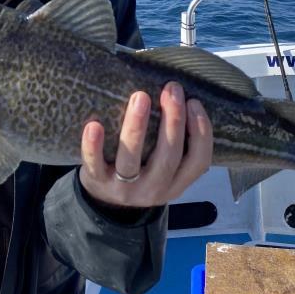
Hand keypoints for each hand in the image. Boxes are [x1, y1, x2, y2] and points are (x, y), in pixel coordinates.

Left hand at [78, 82, 212, 207]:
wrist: (105, 205)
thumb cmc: (142, 171)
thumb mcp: (165, 168)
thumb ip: (175, 142)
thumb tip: (179, 97)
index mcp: (177, 182)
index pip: (199, 160)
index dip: (201, 131)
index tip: (194, 101)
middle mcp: (154, 188)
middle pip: (168, 157)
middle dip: (173, 121)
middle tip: (172, 89)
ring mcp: (125, 189)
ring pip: (131, 159)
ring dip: (136, 127)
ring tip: (140, 97)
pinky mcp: (97, 182)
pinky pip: (95, 164)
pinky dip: (93, 146)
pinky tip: (94, 125)